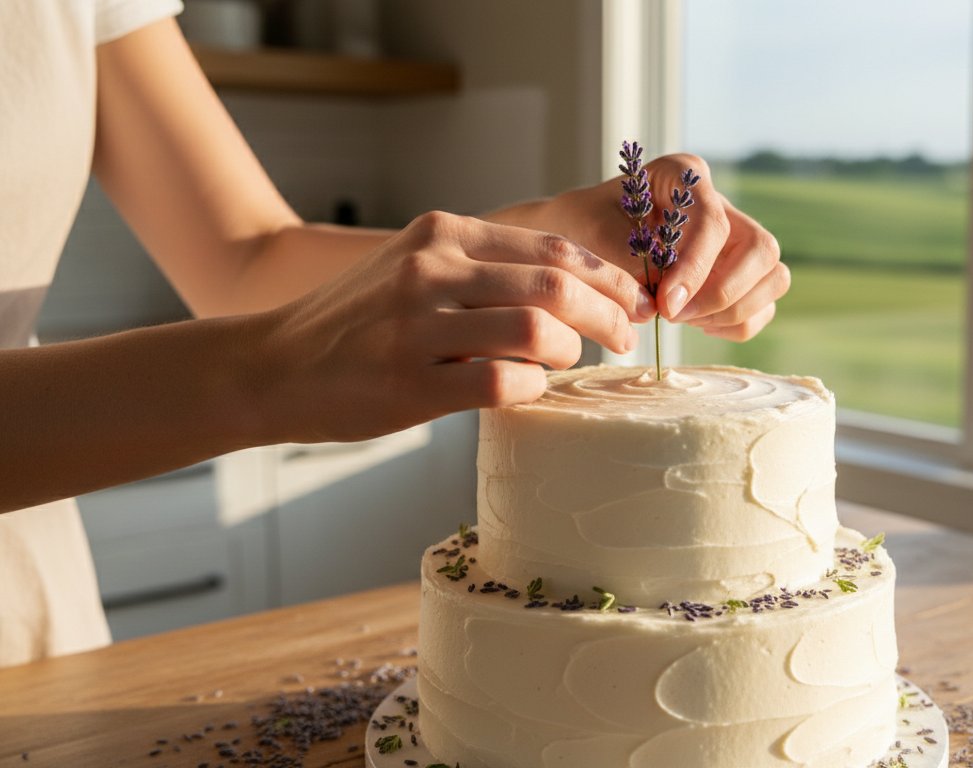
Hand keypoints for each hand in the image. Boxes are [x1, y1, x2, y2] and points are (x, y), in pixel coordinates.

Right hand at [256, 211, 654, 442]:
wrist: (271, 366)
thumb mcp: (412, 268)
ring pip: (538, 331)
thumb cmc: (355, 323)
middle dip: (608, 315)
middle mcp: (432, 269)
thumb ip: (480, 269)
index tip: (631, 301)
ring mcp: (419, 325)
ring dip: (570, 353)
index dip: (607, 278)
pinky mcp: (411, 382)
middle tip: (623, 339)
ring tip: (566, 365)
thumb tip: (572, 292)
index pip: (551, 247)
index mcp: (442, 234)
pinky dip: (533, 389)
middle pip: (557, 285)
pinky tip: (528, 391)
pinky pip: (505, 384)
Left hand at [541, 153, 788, 340]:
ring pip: (773, 278)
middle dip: (724, 292)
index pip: (714, 221)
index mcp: (686, 175)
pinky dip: (734, 325)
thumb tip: (666, 295)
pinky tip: (695, 322)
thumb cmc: (585, 227)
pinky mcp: (741, 275)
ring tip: (682, 319)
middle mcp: (722, 204)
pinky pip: (761, 308)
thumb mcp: (594, 235)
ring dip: (733, 310)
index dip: (696, 267)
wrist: (581, 238)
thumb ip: (630, 259)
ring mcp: (737, 241)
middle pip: (763, 249)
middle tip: (675, 316)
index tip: (666, 304)